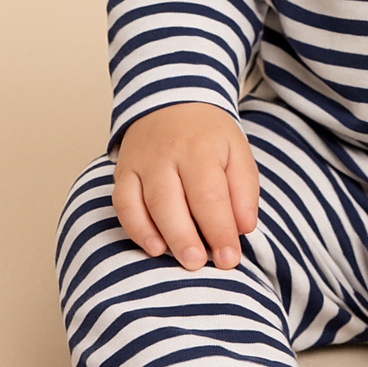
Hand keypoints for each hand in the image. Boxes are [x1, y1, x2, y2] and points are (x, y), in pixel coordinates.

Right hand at [113, 102, 258, 270]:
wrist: (172, 102)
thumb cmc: (209, 136)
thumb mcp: (237, 152)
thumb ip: (244, 190)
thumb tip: (244, 228)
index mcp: (201, 148)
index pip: (210, 195)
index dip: (220, 230)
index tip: (230, 258)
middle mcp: (168, 155)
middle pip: (174, 201)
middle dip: (188, 238)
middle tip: (202, 264)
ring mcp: (142, 163)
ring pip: (147, 204)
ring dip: (164, 236)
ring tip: (183, 260)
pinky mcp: (123, 172)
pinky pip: (123, 204)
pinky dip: (135, 228)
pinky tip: (153, 247)